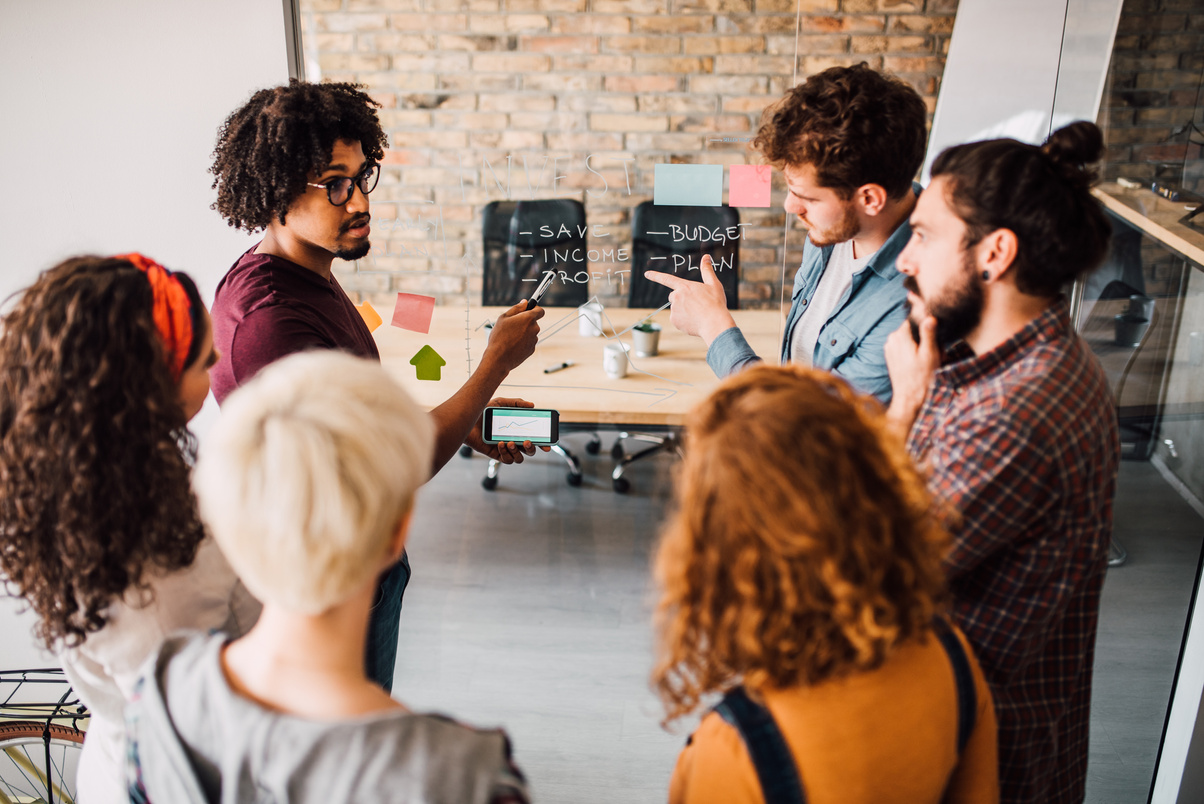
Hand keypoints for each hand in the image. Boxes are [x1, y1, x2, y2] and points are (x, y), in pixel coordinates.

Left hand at [463, 397, 552, 463]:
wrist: (467, 418)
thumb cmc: (484, 411)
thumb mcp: (501, 403)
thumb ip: (516, 403)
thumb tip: (532, 405)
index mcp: (518, 431)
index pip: (534, 439)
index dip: (543, 443)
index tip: (548, 444)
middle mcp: (514, 441)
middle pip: (530, 451)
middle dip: (532, 448)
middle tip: (527, 441)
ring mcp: (505, 449)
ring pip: (519, 458)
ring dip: (517, 451)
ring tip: (510, 442)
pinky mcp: (495, 454)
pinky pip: (506, 460)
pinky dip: (506, 453)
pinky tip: (501, 444)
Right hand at [482, 300, 543, 375]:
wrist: (499, 358)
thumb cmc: (499, 337)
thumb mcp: (503, 318)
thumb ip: (516, 308)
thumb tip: (525, 302)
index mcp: (528, 318)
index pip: (540, 310)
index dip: (535, 309)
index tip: (529, 310)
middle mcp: (534, 328)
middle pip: (533, 322)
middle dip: (525, 322)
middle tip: (512, 326)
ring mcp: (534, 340)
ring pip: (530, 333)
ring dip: (523, 333)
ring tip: (510, 338)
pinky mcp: (532, 349)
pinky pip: (528, 342)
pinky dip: (523, 342)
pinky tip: (512, 345)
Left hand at [644, 255, 735, 344]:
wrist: (714, 323)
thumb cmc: (715, 304)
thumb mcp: (714, 284)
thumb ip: (707, 270)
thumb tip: (706, 257)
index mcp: (684, 286)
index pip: (667, 279)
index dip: (656, 276)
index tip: (647, 274)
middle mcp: (676, 296)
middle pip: (674, 296)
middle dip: (681, 300)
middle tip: (695, 305)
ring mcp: (674, 309)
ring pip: (676, 309)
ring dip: (683, 311)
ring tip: (697, 314)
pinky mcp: (674, 320)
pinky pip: (677, 320)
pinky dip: (684, 321)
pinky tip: (694, 321)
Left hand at [884, 315, 939, 435]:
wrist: (909, 398)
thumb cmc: (922, 377)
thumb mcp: (930, 354)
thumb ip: (928, 334)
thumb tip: (929, 317)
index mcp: (900, 335)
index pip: (914, 318)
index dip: (928, 326)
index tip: (936, 338)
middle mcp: (892, 339)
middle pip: (913, 329)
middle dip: (926, 338)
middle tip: (937, 352)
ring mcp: (889, 348)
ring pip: (910, 339)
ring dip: (921, 346)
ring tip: (930, 360)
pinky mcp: (891, 356)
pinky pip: (905, 347)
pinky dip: (914, 352)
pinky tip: (921, 363)